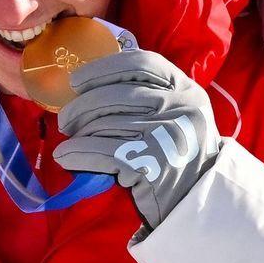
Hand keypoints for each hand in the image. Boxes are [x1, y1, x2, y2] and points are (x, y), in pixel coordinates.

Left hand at [53, 50, 219, 229]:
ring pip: (105, 124)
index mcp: (185, 89)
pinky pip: (102, 151)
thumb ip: (148, 93)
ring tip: (69, 140)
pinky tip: (66, 156)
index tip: (76, 80)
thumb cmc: (177, 152)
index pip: (140, 64)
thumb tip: (88, 86)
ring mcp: (168, 136)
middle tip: (65, 120)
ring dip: (78, 134)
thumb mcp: (177, 113)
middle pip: (115, 95)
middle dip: (80, 107)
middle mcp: (181, 107)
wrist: (198, 199)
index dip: (103, 69)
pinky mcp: (153, 164)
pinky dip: (77, 154)